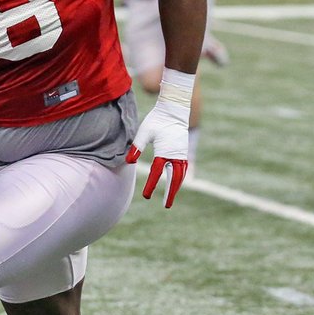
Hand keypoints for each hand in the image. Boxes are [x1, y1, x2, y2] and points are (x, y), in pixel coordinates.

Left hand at [126, 71, 191, 208]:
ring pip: (180, 174)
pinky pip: (183, 168)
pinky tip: (177, 182)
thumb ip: (136, 147)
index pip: (156, 172)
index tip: (147, 197)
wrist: (174, 109)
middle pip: (173, 178)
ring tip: (171, 197)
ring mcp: (182, 152)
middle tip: (166, 206)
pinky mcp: (184, 150)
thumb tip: (129, 161)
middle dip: (170, 193)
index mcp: (164, 151)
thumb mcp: (143, 132)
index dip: (151, 185)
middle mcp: (175, 154)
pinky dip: (181, 177)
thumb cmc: (156, 120)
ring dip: (176, 186)